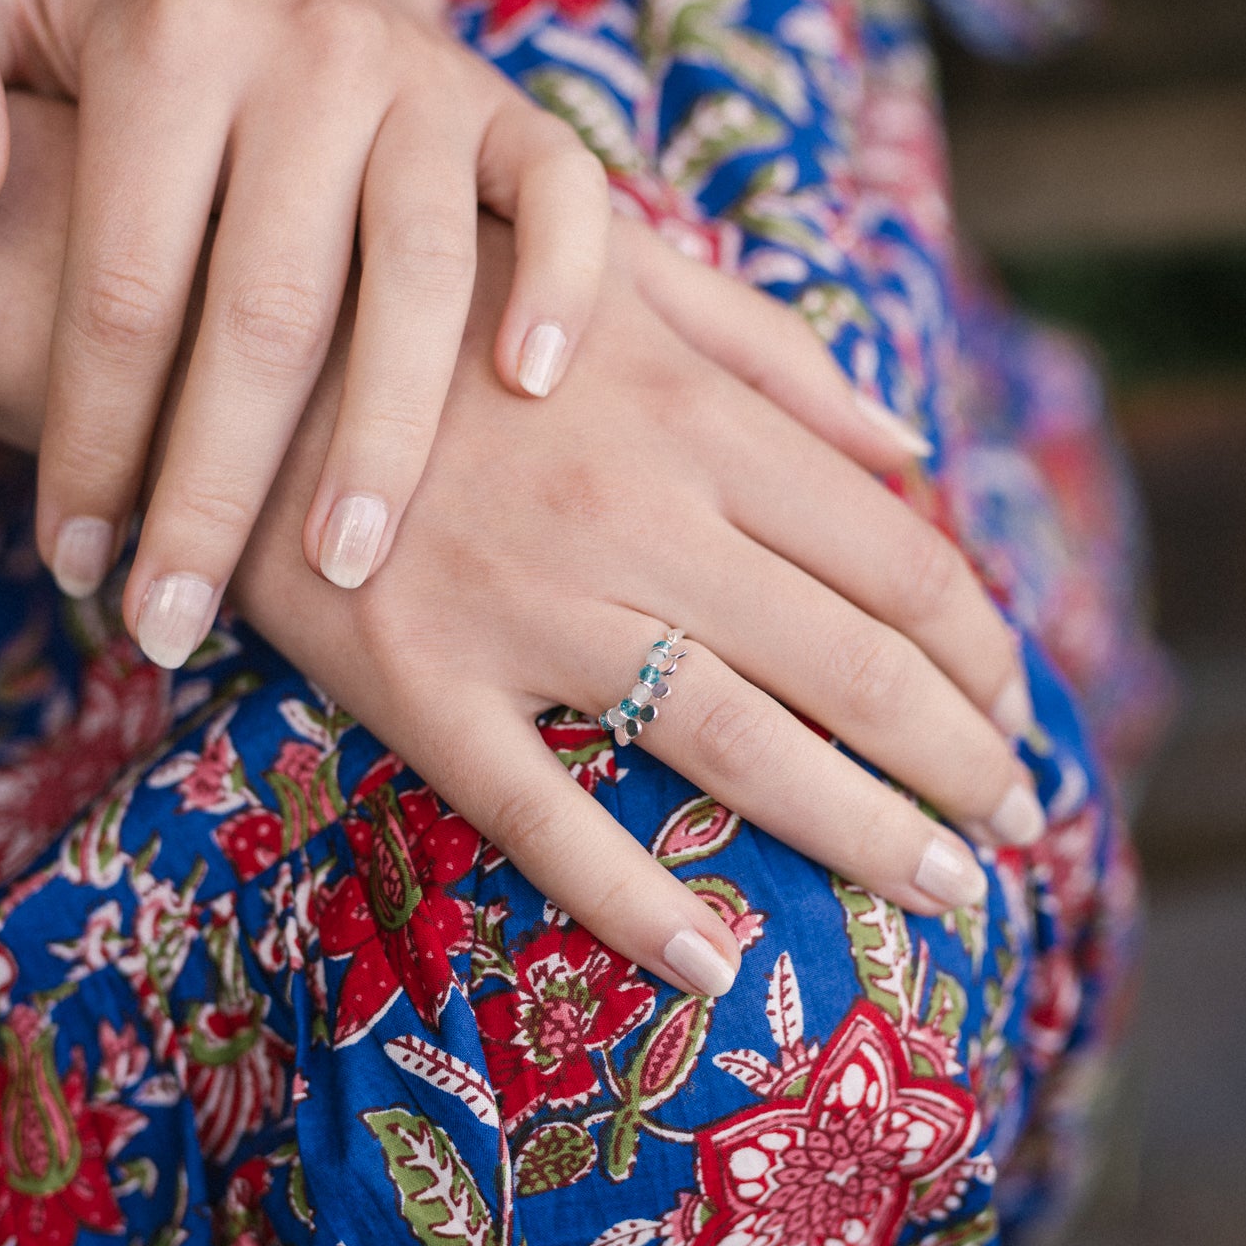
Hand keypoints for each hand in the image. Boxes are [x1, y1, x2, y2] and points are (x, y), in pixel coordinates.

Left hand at [0, 0, 610, 653]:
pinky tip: (527, 387)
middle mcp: (309, 54)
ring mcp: (427, 83)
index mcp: (171, 42)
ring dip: (385, 437)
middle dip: (219, 488)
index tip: (75, 563)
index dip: (94, 438)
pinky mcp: (514, 111)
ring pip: (420, 279)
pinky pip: (563, 199)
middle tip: (179, 620)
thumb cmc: (125, 23)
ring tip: (343, 565)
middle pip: (269, 313)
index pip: (126, 286)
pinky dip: (561, 288)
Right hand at [236, 213, 1041, 999]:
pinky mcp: (420, 689)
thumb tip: (913, 447)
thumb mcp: (615, 277)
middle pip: (852, 667)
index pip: (896, 562)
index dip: (982, 652)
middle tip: (1014, 828)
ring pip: (739, 748)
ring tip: (945, 889)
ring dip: (867, 833)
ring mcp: (527, 612)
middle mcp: (636, 518)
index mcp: (693, 419)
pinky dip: (635, 902)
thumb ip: (770, 354)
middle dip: (961, 759)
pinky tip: (716, 967)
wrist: (227, 341)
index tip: (1018, 710)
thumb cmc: (441, 307)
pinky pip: (543, 818)